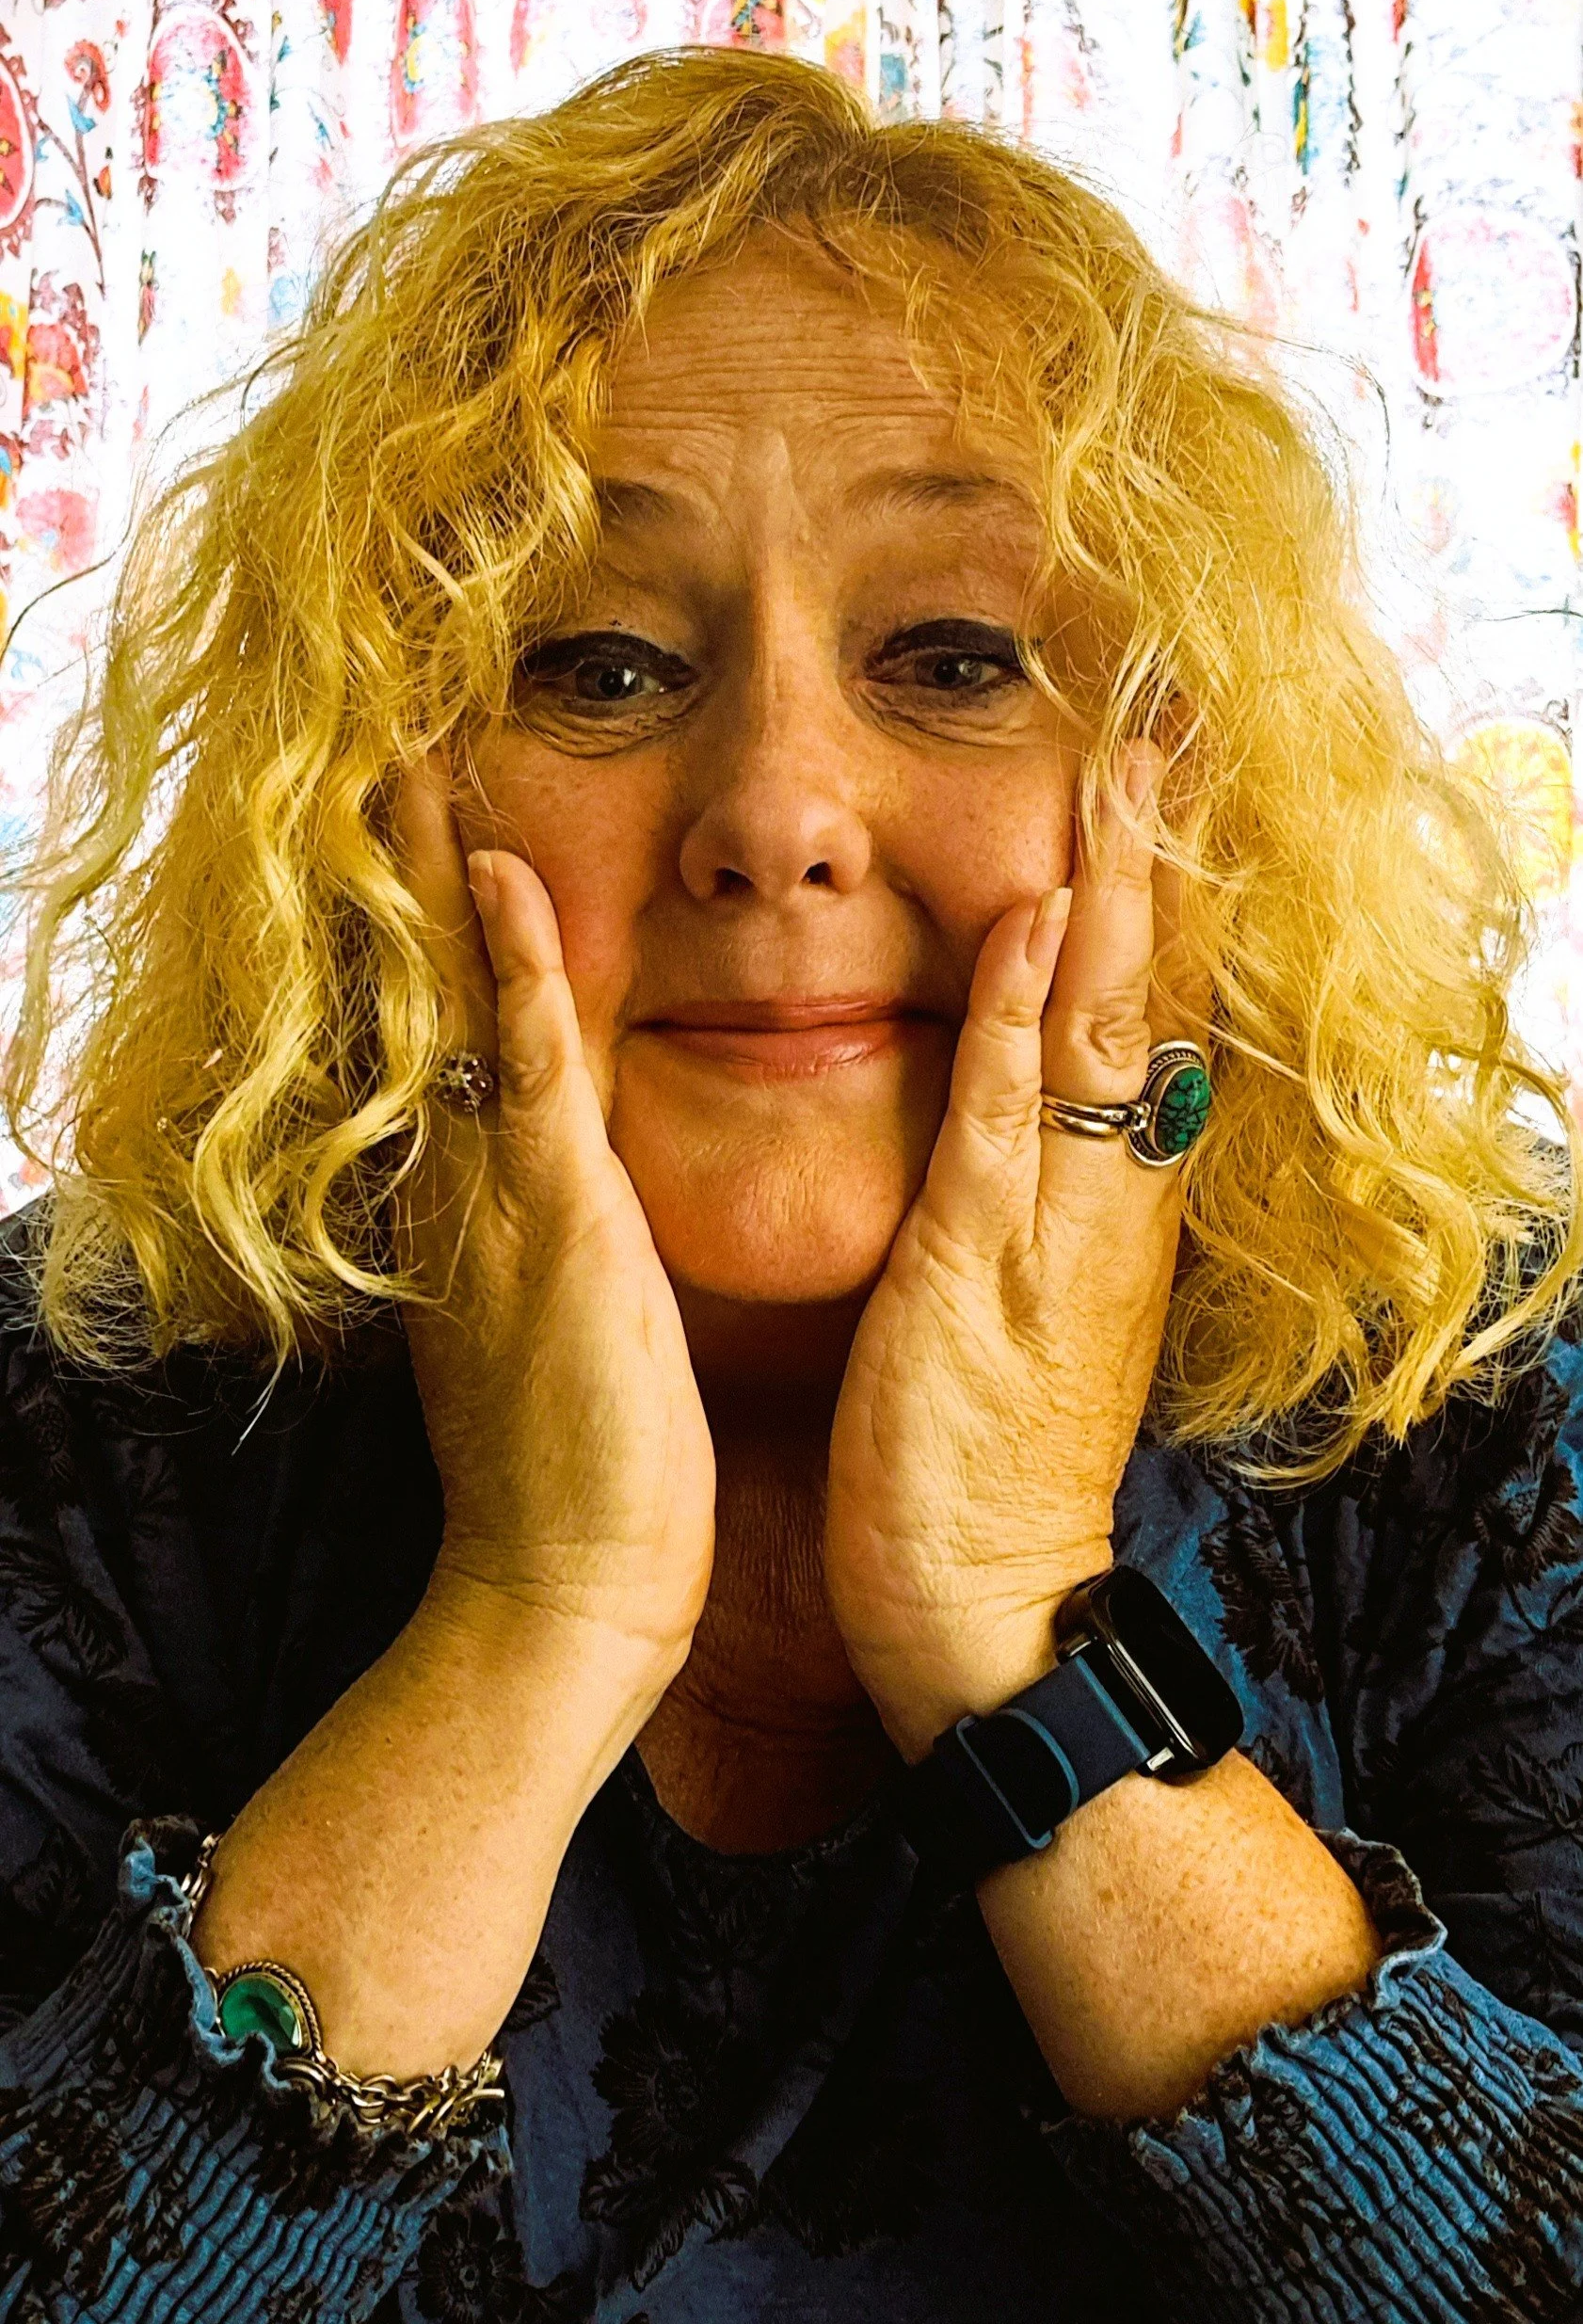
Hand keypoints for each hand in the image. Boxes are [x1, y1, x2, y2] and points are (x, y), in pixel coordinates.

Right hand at [388, 752, 715, 1708]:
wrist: (564, 1595)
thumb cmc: (575, 1481)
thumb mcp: (539, 1335)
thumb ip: (527, 1254)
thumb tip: (537, 1207)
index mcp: (463, 1212)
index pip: (431, 1039)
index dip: (419, 931)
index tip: (416, 828)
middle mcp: (456, 1189)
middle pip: (411, 997)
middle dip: (399, 873)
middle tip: (381, 747)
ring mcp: (496, 1200)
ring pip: (452, 1005)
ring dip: (435, 877)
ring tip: (416, 757)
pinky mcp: (555, 1224)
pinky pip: (526, 1066)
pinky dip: (509, 967)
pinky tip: (498, 876)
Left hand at [825, 745, 1205, 1759]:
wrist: (987, 1601)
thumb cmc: (989, 1456)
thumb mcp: (1036, 1300)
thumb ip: (1048, 1198)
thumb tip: (1053, 1110)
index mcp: (1121, 1199)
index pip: (1159, 1014)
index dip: (1167, 894)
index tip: (1171, 777)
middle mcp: (1117, 1196)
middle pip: (1157, 993)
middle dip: (1164, 858)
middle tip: (1175, 722)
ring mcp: (1062, 1225)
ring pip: (1105, 1029)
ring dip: (1114, 892)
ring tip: (1125, 768)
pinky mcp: (985, 1266)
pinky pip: (1014, 1118)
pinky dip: (1030, 1017)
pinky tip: (1037, 925)